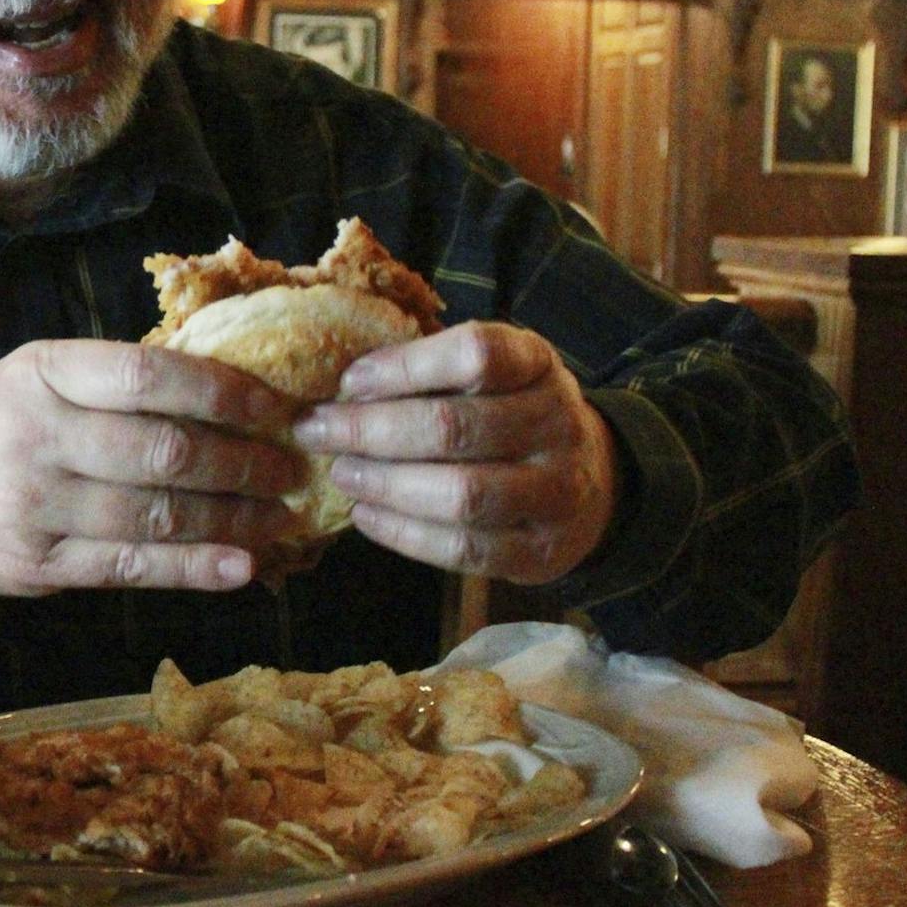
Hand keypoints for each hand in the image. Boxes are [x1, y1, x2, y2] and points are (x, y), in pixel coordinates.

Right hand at [0, 339, 307, 597]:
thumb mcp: (39, 374)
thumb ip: (115, 380)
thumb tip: (230, 390)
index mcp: (46, 373)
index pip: (148, 377)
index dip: (222, 392)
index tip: (276, 408)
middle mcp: (40, 436)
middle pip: (163, 451)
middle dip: (243, 463)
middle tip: (292, 470)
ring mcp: (38, 505)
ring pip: (155, 516)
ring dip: (232, 520)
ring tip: (281, 519)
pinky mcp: (40, 563)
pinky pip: (132, 568)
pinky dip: (194, 568)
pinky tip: (241, 567)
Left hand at [292, 321, 619, 585]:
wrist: (590, 483)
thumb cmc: (509, 413)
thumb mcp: (490, 373)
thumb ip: (432, 368)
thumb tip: (341, 385)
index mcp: (537, 364)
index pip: (476, 354)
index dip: (405, 366)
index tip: (350, 380)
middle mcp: (557, 424)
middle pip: (455, 427)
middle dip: (371, 431)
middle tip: (316, 431)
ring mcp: (557, 491)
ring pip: (461, 494)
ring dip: (386, 485)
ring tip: (341, 474)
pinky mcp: (542, 552)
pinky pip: (465, 548)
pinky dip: (404, 534)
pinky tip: (365, 515)